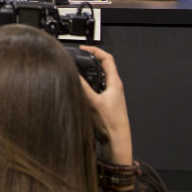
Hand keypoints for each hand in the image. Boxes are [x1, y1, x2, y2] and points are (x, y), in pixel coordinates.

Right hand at [78, 45, 131, 163]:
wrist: (118, 142)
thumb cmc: (111, 124)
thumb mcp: (94, 103)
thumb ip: (83, 87)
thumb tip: (73, 74)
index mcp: (115, 83)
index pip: (107, 59)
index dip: (95, 51)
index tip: (83, 49)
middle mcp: (114, 88)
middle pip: (104, 67)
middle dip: (92, 60)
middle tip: (79, 57)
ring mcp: (111, 95)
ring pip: (101, 78)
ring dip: (91, 72)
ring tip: (79, 70)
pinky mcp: (107, 103)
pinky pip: (98, 88)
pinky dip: (90, 84)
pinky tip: (82, 89)